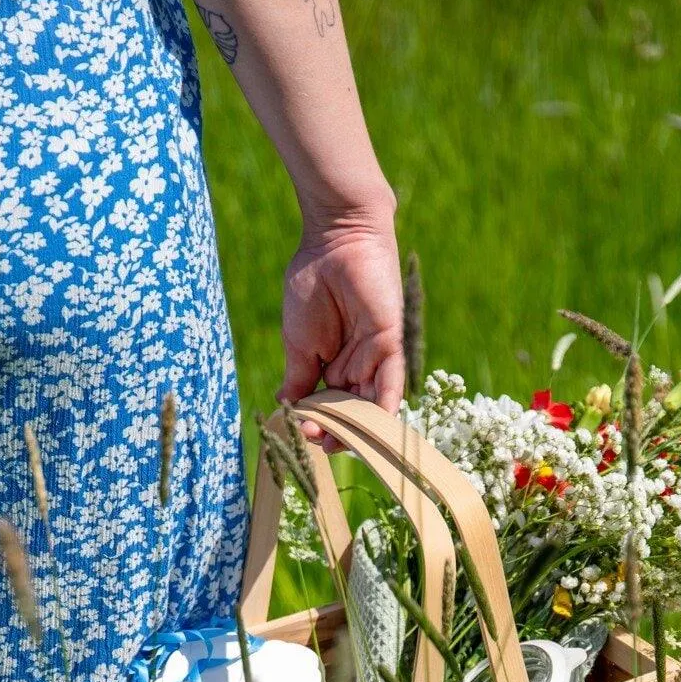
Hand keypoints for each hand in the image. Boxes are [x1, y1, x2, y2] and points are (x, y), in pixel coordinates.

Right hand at [277, 198, 403, 446]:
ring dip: (356, 426)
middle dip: (335, 431)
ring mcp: (374, 358)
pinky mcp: (391, 344)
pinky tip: (377, 427)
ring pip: (371, 404)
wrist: (333, 241)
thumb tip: (287, 409)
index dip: (317, 424)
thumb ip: (298, 378)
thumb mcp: (298, 342)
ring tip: (337, 439)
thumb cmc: (312, 285)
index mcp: (332, 367)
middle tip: (317, 440)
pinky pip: (393, 382)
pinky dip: (386, 406)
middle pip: (350, 412)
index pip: (328, 407)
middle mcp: (356, 367)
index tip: (301, 432)